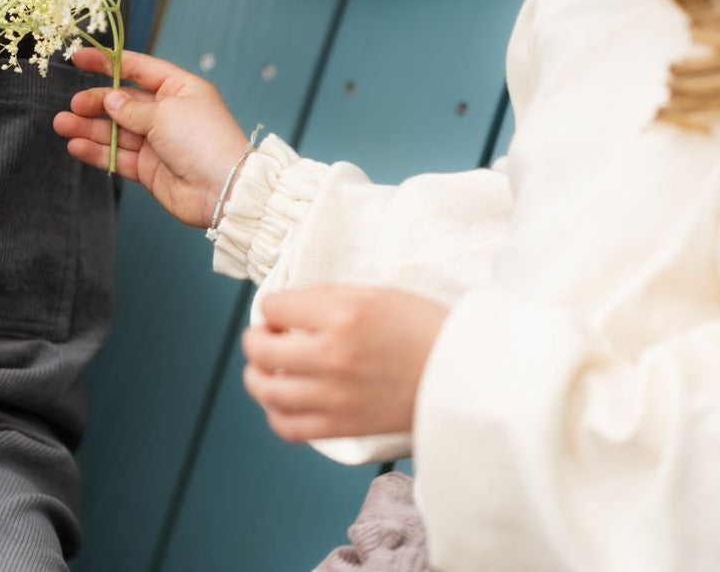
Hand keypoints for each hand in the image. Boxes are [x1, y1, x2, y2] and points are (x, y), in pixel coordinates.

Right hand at [53, 47, 248, 226]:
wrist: (223, 189)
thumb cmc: (203, 140)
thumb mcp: (165, 112)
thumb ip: (132, 108)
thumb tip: (110, 100)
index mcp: (179, 89)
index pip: (138, 69)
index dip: (108, 62)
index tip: (79, 58)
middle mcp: (167, 113)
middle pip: (123, 102)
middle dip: (96, 102)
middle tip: (73, 105)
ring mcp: (157, 142)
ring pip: (116, 131)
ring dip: (89, 128)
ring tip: (62, 124)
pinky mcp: (149, 169)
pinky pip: (117, 156)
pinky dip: (97, 151)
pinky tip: (76, 146)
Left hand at [241, 285, 447, 442]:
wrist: (464, 374)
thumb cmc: (422, 327)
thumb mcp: (375, 293)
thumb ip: (326, 297)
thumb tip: (286, 307)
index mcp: (342, 314)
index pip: (274, 307)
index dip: (273, 307)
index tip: (282, 312)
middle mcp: (333, 355)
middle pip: (261, 350)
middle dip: (255, 339)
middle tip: (265, 335)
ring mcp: (335, 395)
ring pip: (266, 390)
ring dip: (256, 376)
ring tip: (265, 368)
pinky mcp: (343, 427)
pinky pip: (288, 427)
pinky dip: (275, 413)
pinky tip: (282, 400)